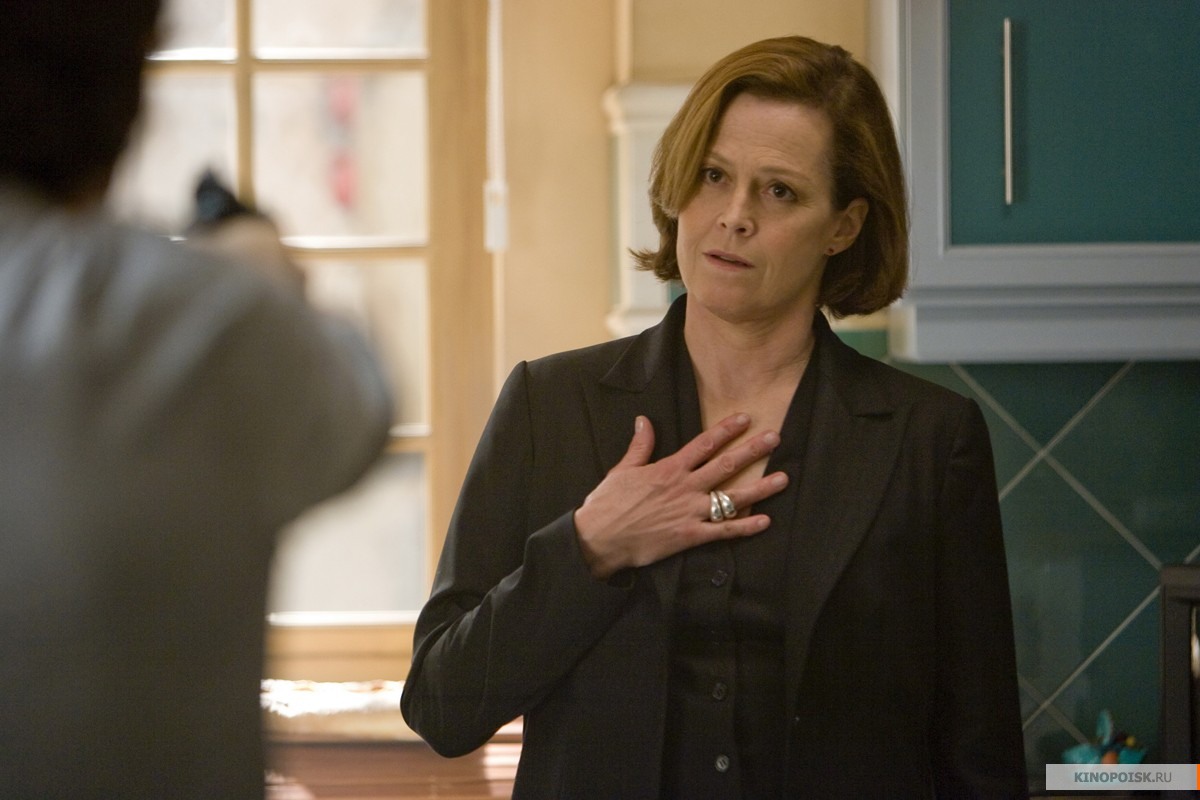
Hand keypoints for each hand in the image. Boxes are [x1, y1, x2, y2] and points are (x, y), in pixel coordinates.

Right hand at [573, 413, 787, 579]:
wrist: (599, 538)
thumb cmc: (608, 503)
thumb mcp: (623, 469)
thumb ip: (640, 445)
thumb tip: (644, 420)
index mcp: (668, 469)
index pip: (704, 444)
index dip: (726, 430)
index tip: (745, 418)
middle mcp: (684, 487)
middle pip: (725, 465)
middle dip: (752, 450)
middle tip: (775, 437)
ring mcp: (689, 512)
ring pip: (731, 498)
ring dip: (759, 488)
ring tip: (782, 478)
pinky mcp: (689, 536)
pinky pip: (723, 531)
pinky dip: (745, 527)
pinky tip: (765, 521)